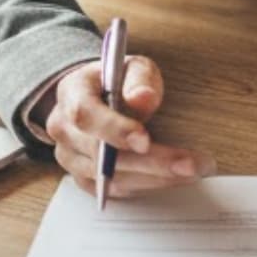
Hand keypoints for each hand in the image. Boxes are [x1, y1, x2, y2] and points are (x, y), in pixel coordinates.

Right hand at [38, 55, 214, 197]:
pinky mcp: (84, 179)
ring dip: (155, 178)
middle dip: (149, 162)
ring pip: (110, 178)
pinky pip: (115, 190)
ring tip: (192, 171)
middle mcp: (64, 128)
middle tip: (189, 164)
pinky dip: (146, 185)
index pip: (85, 115)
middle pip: (101, 154)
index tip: (145, 140)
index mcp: (71, 92)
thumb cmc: (118, 79)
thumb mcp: (133, 66)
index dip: (114, 130)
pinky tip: (173, 177)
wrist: (99, 95)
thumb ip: (139, 79)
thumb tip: (143, 98)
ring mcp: (70, 157)